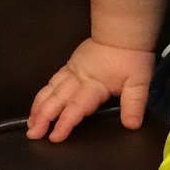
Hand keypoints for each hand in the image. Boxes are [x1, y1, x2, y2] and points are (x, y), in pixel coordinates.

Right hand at [27, 38, 154, 142]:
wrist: (122, 31)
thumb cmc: (132, 57)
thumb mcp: (139, 81)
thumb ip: (134, 103)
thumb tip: (131, 125)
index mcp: (94, 85)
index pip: (76, 107)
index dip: (64, 123)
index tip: (54, 137)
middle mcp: (78, 79)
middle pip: (57, 100)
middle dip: (43, 117)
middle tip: (32, 134)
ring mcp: (72, 71)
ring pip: (51, 90)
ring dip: (39, 107)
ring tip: (30, 122)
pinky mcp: (70, 65)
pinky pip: (52, 80)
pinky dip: (43, 93)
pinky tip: (38, 102)